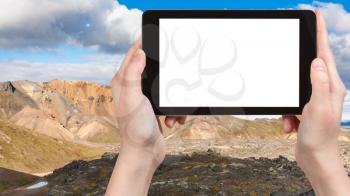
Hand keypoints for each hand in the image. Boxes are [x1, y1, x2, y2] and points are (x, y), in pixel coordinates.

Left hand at [105, 39, 184, 195]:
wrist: (144, 154)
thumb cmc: (135, 129)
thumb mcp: (133, 99)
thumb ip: (133, 74)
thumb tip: (139, 52)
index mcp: (123, 82)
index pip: (133, 55)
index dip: (144, 44)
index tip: (157, 37)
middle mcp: (133, 88)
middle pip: (154, 69)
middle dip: (167, 77)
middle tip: (174, 79)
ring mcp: (145, 99)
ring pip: (166, 86)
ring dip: (173, 98)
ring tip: (170, 113)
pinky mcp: (155, 108)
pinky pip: (171, 101)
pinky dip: (175, 110)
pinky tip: (172, 121)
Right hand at [282, 10, 349, 195]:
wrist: (315, 159)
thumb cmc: (320, 137)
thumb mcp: (318, 108)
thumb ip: (318, 83)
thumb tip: (316, 61)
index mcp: (331, 86)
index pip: (324, 54)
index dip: (320, 34)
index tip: (315, 16)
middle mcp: (325, 90)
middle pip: (309, 67)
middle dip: (297, 67)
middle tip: (293, 59)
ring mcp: (314, 99)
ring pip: (294, 88)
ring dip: (288, 105)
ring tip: (292, 120)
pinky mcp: (304, 108)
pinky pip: (290, 103)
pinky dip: (287, 115)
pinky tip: (290, 126)